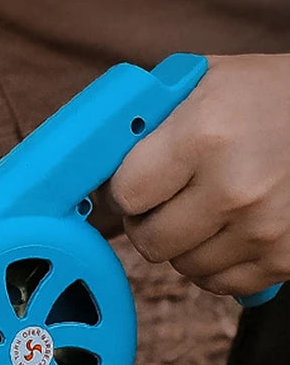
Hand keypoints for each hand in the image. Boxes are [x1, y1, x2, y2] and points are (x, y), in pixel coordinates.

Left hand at [110, 54, 289, 297]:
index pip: (125, 194)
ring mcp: (262, 229)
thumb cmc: (272, 96)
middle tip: (167, 199)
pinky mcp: (285, 259)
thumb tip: (94, 155)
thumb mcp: (209, 81)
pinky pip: (220, 283)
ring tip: (206, 209)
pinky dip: (217, 264)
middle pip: (149, 240)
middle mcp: (233, 188)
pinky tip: (230, 231)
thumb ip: (150, 118)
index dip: (127, 188)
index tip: (138, 179)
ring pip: (183, 266)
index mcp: (204, 136)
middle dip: (149, 221)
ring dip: (184, 244)